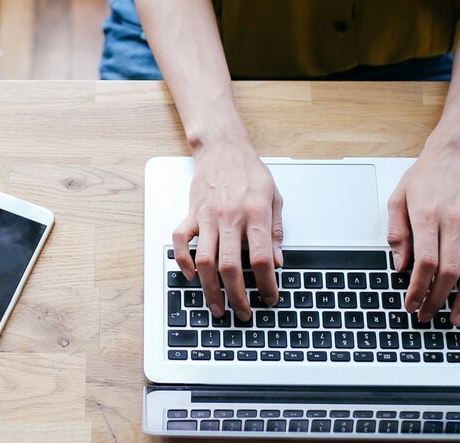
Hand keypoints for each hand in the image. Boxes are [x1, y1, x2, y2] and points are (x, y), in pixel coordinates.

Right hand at [172, 142, 283, 321]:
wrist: (223, 147)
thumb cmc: (249, 171)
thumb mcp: (274, 198)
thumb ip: (275, 232)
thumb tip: (278, 262)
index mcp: (255, 213)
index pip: (261, 258)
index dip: (267, 283)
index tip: (271, 297)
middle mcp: (230, 217)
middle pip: (230, 266)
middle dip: (237, 296)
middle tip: (243, 313)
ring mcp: (207, 216)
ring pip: (205, 260)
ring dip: (210, 289)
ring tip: (217, 307)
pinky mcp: (191, 213)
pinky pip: (180, 240)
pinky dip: (183, 260)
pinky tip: (191, 274)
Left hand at [386, 151, 459, 326]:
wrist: (455, 156)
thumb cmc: (424, 177)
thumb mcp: (398, 199)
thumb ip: (397, 233)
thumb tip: (399, 266)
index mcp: (428, 216)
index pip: (425, 262)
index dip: (418, 288)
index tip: (411, 303)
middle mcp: (453, 222)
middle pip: (449, 272)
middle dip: (437, 299)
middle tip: (426, 315)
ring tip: (455, 317)